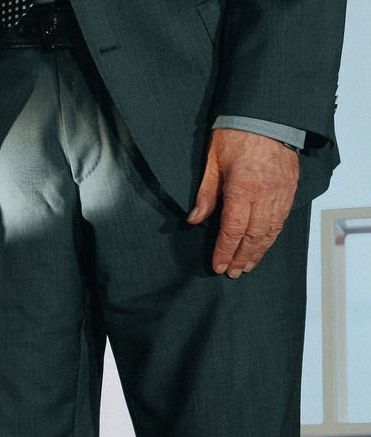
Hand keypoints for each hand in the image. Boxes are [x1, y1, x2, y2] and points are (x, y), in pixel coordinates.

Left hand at [187, 127, 299, 278]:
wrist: (269, 114)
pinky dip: (272, 236)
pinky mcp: (291, 188)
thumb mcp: (212, 161)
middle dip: (242, 257)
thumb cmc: (237, 133)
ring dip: (258, 251)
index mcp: (243, 188)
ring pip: (271, 230)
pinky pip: (282, 218)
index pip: (233, 230)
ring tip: (247, 265)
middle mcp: (266, 193)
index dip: (224, 251)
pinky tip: (263, 244)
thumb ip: (205, 193)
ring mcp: (281, 191)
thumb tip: (195, 220)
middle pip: (254, 235)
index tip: (217, 265)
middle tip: (232, 273)